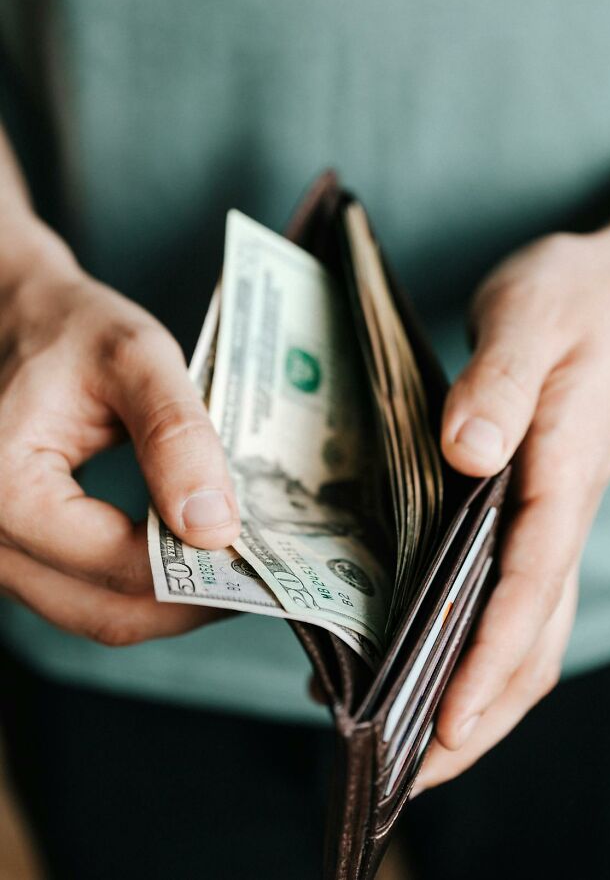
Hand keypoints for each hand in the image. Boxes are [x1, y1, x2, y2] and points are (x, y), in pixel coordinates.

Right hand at [0, 234, 238, 645]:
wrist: (17, 319)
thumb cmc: (69, 328)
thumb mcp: (134, 357)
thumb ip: (176, 436)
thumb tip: (214, 527)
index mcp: (4, 487)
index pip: (116, 563)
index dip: (194, 572)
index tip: (259, 558)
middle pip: (104, 611)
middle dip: (189, 602)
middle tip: (261, 578)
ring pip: (94, 613)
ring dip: (168, 602)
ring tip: (231, 569)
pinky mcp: (17, 553)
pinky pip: (82, 593)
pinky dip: (139, 586)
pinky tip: (186, 558)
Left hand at [413, 202, 609, 792]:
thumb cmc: (580, 294)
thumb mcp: (531, 317)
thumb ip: (498, 383)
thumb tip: (467, 453)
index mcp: (564, 473)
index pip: (530, 586)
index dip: (488, 661)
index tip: (442, 726)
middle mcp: (564, 508)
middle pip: (536, 637)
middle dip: (482, 711)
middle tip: (413, 772)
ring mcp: (557, 510)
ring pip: (532, 625)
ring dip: (484, 689)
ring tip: (416, 739)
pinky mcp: (541, 499)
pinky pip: (519, 590)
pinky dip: (482, 637)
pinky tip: (435, 646)